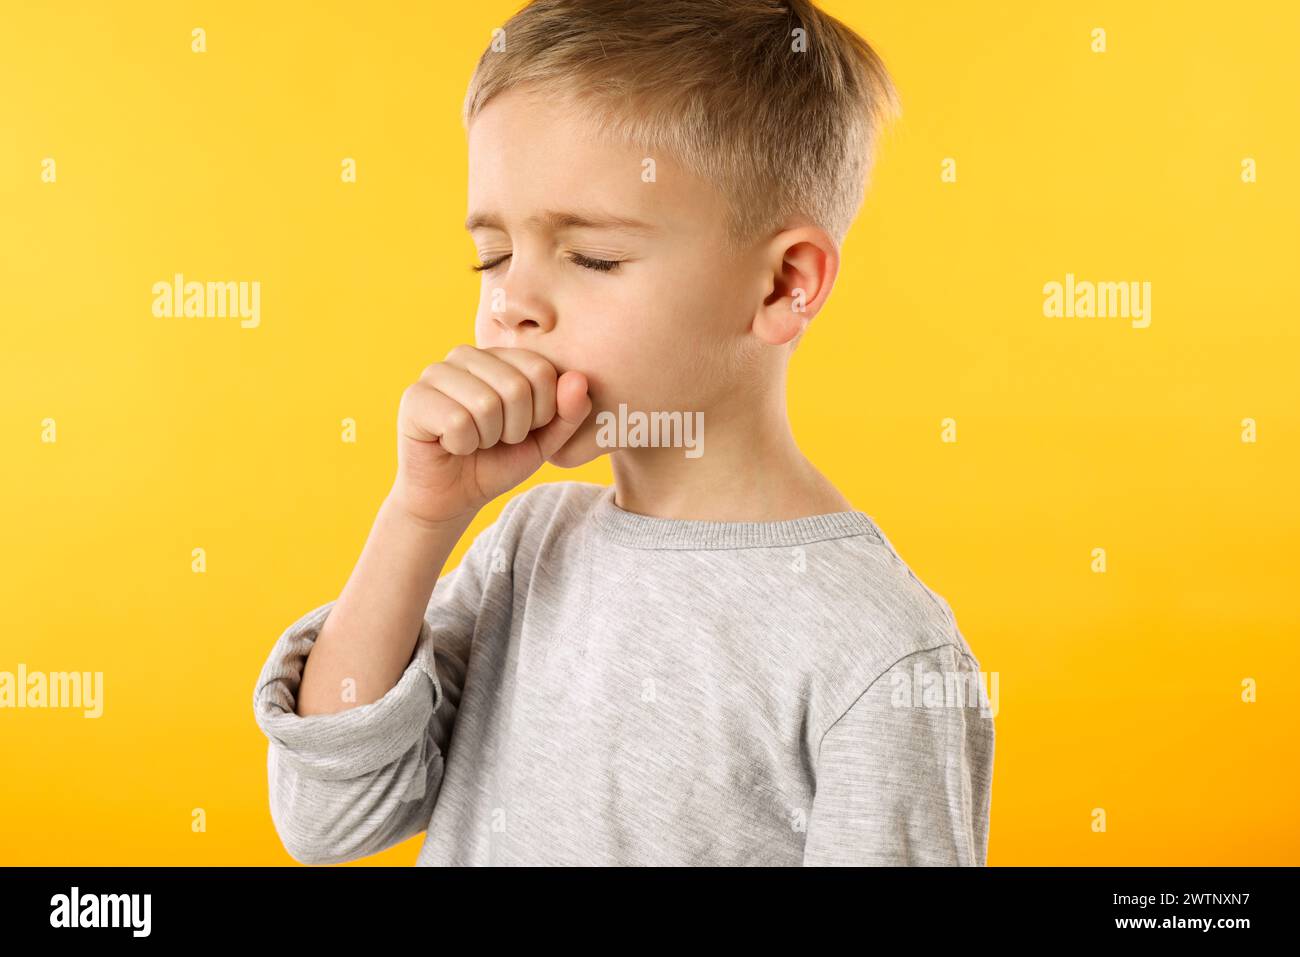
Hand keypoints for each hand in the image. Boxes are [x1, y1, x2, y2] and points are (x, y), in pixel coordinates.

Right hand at [389, 345, 591, 526]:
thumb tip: (579, 379)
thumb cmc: (498, 461)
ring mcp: (436, 372)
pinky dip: (462, 446)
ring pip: (486, 404)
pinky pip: (457, 421)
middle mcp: (466, 355)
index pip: (542, 370)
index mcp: (500, 356)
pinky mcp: (413, 397)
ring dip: (487, 438)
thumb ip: (568, 412)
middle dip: (515, 429)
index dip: (542, 413)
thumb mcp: (545, 441)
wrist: (453, 497)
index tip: (523, 429)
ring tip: (473, 441)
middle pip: (516, 387)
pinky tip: (450, 445)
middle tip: (495, 440)